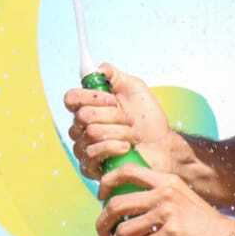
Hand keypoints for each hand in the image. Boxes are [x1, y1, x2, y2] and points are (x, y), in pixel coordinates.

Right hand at [63, 63, 173, 179]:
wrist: (162, 146)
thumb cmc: (148, 119)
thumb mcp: (135, 89)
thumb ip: (114, 75)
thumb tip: (97, 68)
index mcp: (88, 107)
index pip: (71, 98)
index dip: (90, 97)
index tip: (113, 99)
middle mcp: (81, 127)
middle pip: (82, 116)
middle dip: (112, 116)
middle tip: (129, 120)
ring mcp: (84, 148)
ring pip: (90, 134)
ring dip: (118, 132)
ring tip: (132, 135)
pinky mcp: (90, 167)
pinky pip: (91, 154)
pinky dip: (112, 148)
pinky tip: (126, 147)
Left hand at [96, 163, 234, 235]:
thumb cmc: (207, 227)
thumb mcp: (184, 201)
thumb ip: (163, 200)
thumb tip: (133, 212)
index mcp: (166, 181)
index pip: (126, 170)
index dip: (106, 183)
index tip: (101, 200)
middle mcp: (164, 193)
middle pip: (116, 204)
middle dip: (102, 225)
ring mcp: (167, 214)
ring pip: (122, 232)